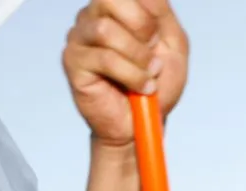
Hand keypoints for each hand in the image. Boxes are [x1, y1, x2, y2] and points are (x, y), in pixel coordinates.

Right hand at [63, 0, 188, 147]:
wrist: (142, 124)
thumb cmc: (155, 84)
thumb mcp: (172, 43)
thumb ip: (161, 12)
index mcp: (116, 6)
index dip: (149, 13)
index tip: (157, 38)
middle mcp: (94, 15)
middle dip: (141, 26)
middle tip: (152, 50)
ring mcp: (79, 37)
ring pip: (105, 30)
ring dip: (136, 56)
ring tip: (149, 75)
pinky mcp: (72, 62)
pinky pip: (103, 58)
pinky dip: (130, 75)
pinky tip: (141, 88)